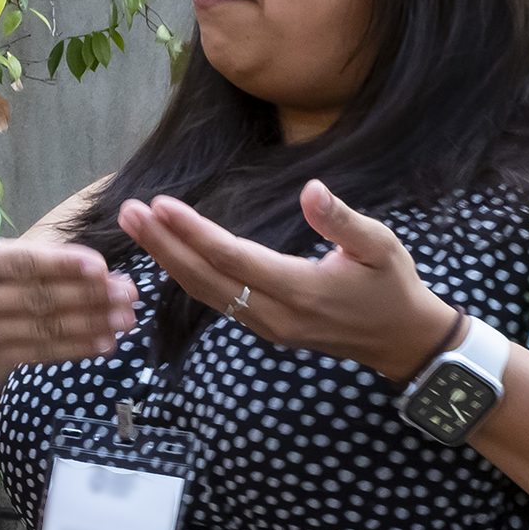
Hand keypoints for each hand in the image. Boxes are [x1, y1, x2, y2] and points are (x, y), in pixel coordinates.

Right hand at [0, 163, 136, 380]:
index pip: (14, 263)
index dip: (57, 264)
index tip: (98, 263)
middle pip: (35, 299)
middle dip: (87, 295)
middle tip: (129, 289)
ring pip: (43, 329)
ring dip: (89, 323)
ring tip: (126, 314)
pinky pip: (38, 354)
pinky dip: (74, 349)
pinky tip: (105, 341)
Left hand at [116, 180, 458, 382]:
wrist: (401, 340)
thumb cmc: (393, 286)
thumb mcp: (381, 246)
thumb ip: (342, 220)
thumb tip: (311, 189)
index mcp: (300, 289)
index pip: (232, 257)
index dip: (193, 232)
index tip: (160, 205)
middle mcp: (273, 313)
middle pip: (204, 277)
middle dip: (162, 245)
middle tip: (128, 212)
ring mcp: (263, 325)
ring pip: (203, 292)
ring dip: (166, 259)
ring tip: (135, 227)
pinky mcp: (261, 327)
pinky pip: (213, 300)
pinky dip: (184, 275)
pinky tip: (164, 253)